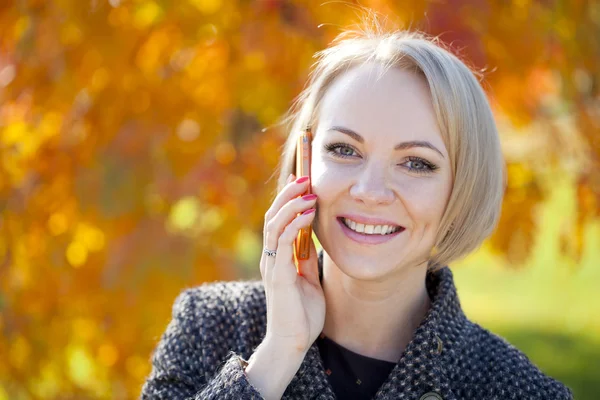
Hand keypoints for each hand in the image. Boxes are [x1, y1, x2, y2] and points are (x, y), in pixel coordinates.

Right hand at [260, 173, 324, 354]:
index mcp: (277, 256)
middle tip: (304, 174)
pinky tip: (307, 213)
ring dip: (290, 203)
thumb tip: (312, 237)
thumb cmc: (301, 314)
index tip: (301, 178)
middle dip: (288, 192)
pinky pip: (282, 242)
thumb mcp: (308, 279)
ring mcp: (272, 265)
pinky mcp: (277, 275)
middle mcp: (270, 257)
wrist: (292, 343)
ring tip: (307, 188)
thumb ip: (306, 258)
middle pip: (273, 215)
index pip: (278, 219)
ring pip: (274, 224)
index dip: (288, 197)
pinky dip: (293, 224)